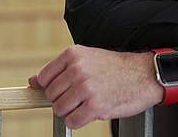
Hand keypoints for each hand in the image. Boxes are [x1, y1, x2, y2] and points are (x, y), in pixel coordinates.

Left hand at [29, 45, 167, 128]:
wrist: (144, 75)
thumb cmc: (114, 68)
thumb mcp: (86, 59)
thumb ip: (58, 69)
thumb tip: (32, 81)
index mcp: (72, 55)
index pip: (43, 78)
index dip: (51, 88)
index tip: (62, 89)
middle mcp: (77, 69)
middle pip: (51, 95)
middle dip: (63, 99)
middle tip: (81, 96)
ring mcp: (86, 88)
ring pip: (59, 110)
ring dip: (71, 111)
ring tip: (87, 103)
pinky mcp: (95, 106)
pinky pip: (72, 122)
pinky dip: (78, 121)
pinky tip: (91, 112)